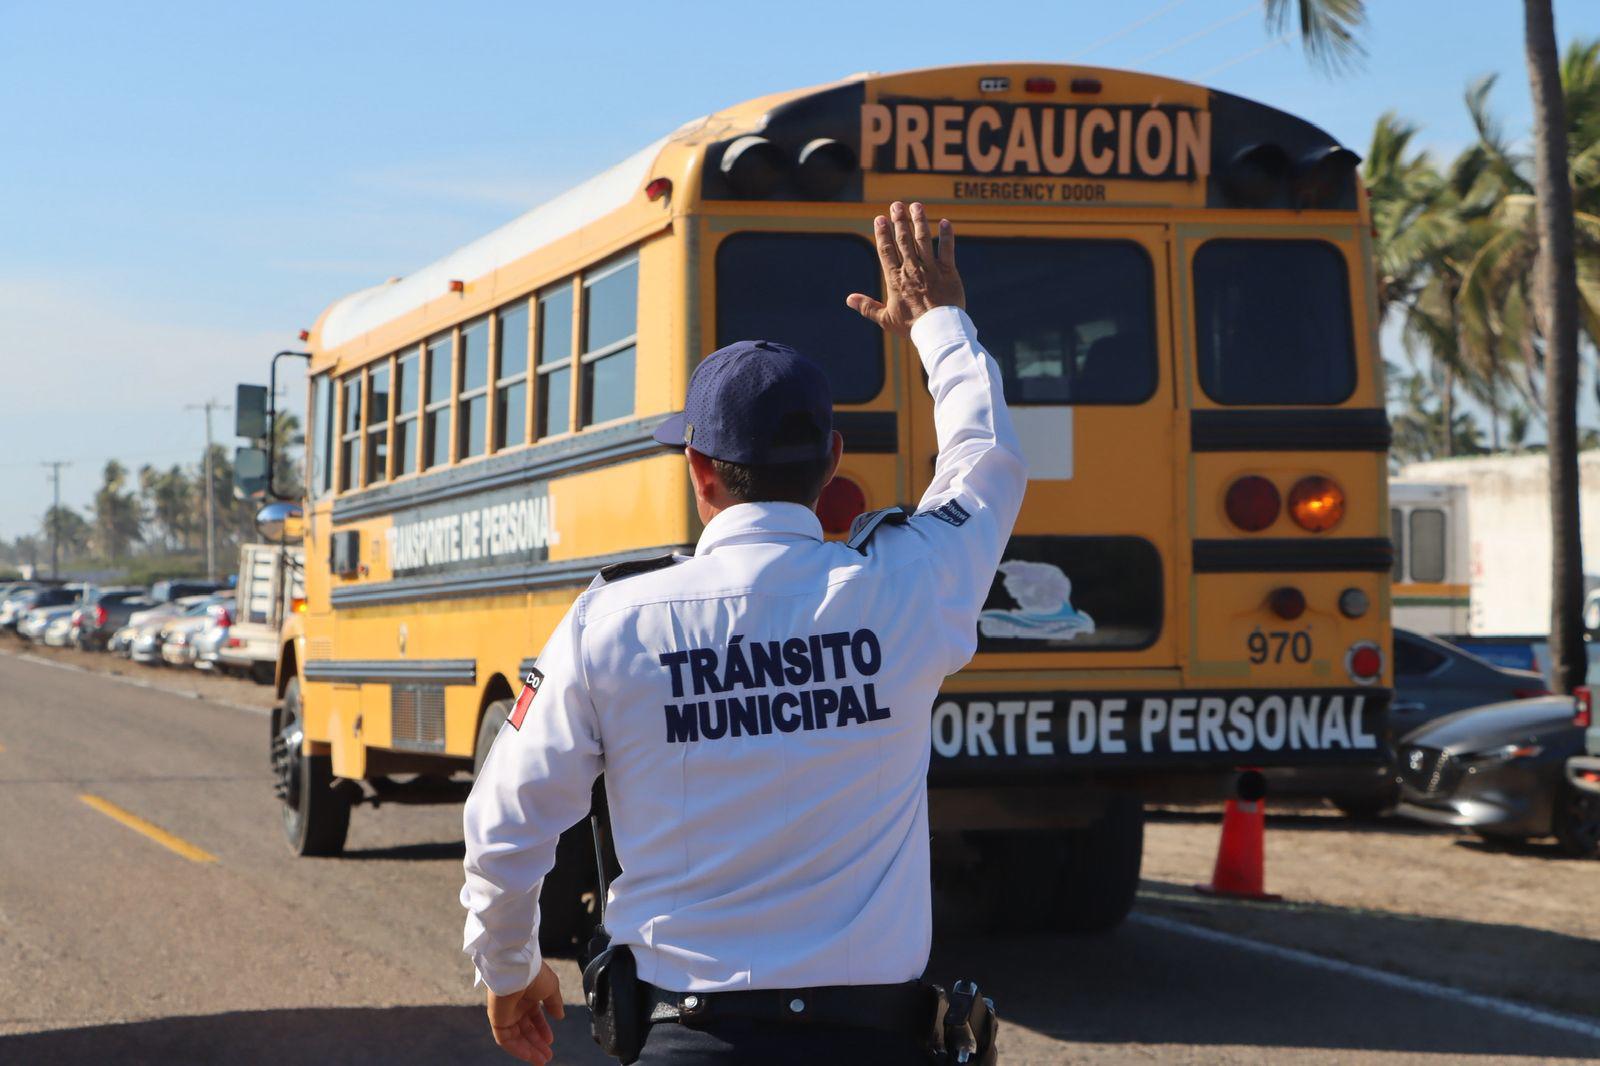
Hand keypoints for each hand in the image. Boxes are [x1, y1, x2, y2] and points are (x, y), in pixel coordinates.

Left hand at [486, 961, 564, 1063]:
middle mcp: (516, 1006)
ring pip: (517, 1037)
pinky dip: (517, 1049)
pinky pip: (506, 1040)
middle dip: (537, 1044)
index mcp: (528, 996)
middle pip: (526, 1030)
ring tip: (542, 1060)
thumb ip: (554, 1003)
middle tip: (547, 1056)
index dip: (542, 1030)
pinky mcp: (497, 1020)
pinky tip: (529, 1055)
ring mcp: (506, 1013)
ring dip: (529, 1050)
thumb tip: (560, 1016)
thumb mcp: (551, 988)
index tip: (550, 1041)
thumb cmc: (535, 974)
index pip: (534, 1017)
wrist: (518, 969)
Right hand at [846, 201, 964, 335]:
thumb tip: (849, 299)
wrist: (938, 330)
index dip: (882, 234)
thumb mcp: (885, 320)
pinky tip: (944, 222)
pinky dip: (947, 235)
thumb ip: (867, 307)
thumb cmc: (911, 326)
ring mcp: (930, 269)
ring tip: (916, 206)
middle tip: (896, 205)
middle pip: (903, 240)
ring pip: (923, 240)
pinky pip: (947, 249)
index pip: (886, 251)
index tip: (879, 219)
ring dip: (919, 221)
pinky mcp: (948, 272)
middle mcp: (912, 270)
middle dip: (899, 221)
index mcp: (895, 280)